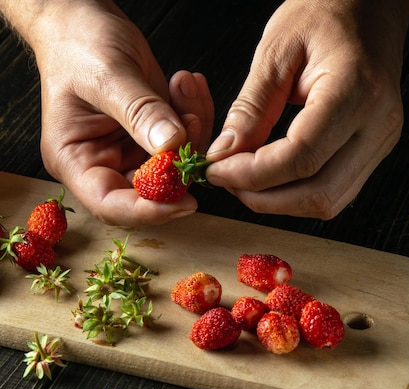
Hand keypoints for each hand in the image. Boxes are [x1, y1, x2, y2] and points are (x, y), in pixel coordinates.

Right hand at [31, 2, 213, 225]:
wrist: (81, 18)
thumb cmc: (76, 44)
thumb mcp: (106, 75)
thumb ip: (139, 112)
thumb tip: (171, 144)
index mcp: (75, 161)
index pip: (110, 204)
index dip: (147, 211)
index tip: (183, 201)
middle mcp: (103, 164)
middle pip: (149, 193)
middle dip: (179, 165)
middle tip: (193, 124)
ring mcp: (129, 152)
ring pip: (174, 167)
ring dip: (192, 133)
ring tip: (186, 89)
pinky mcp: (151, 137)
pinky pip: (182, 142)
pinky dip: (194, 117)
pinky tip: (188, 86)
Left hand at [206, 0, 408, 218]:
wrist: (368, 6)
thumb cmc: (327, 11)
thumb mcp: (277, 49)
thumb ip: (250, 108)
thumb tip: (225, 154)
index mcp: (356, 91)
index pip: (301, 158)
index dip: (252, 175)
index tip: (218, 170)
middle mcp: (377, 125)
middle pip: (318, 193)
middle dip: (264, 198)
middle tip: (228, 182)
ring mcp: (380, 142)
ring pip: (328, 202)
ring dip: (280, 202)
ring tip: (246, 181)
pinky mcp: (374, 151)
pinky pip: (334, 192)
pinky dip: (297, 194)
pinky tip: (272, 179)